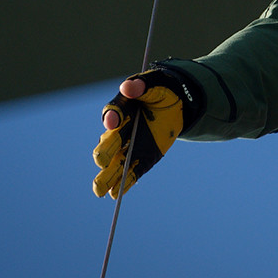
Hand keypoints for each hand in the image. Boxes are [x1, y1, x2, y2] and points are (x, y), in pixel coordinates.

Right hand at [92, 74, 184, 198]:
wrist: (176, 104)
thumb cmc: (161, 91)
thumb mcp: (156, 84)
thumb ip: (142, 85)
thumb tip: (128, 87)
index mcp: (121, 108)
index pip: (112, 113)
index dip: (112, 118)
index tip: (114, 122)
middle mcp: (120, 131)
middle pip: (108, 143)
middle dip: (104, 151)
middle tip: (103, 159)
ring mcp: (129, 147)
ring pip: (114, 164)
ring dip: (106, 176)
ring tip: (100, 189)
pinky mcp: (142, 159)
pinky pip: (131, 173)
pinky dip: (123, 184)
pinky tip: (116, 193)